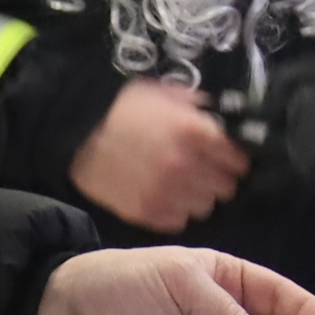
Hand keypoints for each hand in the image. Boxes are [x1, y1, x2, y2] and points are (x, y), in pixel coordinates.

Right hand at [70, 78, 252, 232]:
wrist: (75, 131)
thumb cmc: (120, 107)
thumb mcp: (164, 93)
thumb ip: (198, 106)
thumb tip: (222, 117)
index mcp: (195, 132)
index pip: (239, 160)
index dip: (234, 159)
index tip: (228, 158)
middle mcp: (185, 166)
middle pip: (226, 188)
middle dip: (219, 179)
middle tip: (205, 172)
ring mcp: (164, 192)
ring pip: (204, 208)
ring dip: (198, 197)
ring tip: (184, 186)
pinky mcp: (144, 212)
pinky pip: (177, 221)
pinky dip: (175, 211)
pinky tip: (165, 196)